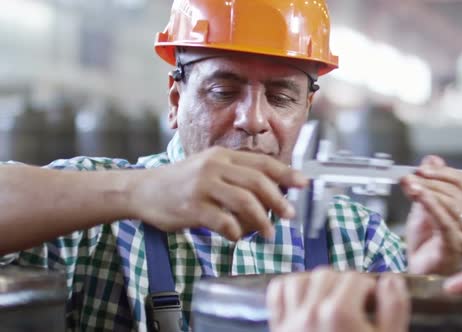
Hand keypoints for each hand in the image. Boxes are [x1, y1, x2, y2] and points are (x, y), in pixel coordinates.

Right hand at [129, 147, 306, 239]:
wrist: (143, 190)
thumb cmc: (181, 182)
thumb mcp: (209, 169)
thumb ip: (236, 176)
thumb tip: (272, 192)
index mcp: (222, 156)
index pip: (262, 162)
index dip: (286, 173)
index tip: (304, 183)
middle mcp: (214, 167)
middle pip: (258, 182)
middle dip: (279, 200)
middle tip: (290, 215)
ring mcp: (203, 186)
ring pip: (245, 202)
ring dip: (262, 220)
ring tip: (268, 234)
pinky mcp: (192, 207)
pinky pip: (224, 222)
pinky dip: (236, 232)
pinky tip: (237, 237)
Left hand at [266, 269, 408, 331]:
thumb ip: (394, 309)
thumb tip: (391, 280)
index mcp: (339, 313)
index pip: (356, 278)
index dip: (369, 289)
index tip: (373, 303)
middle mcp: (310, 311)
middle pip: (328, 275)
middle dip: (344, 284)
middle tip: (355, 304)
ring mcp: (290, 321)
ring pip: (300, 280)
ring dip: (316, 284)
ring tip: (330, 300)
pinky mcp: (278, 330)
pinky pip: (277, 293)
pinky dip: (289, 289)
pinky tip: (304, 300)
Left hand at [400, 155, 461, 274]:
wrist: (420, 272)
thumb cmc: (425, 243)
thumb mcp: (424, 207)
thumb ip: (429, 184)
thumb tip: (431, 158)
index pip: (461, 182)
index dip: (441, 172)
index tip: (421, 168)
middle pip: (454, 192)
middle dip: (428, 182)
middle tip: (408, 177)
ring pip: (450, 204)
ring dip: (426, 191)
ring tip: (408, 185)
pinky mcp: (456, 246)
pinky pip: (444, 221)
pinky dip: (430, 205)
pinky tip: (417, 195)